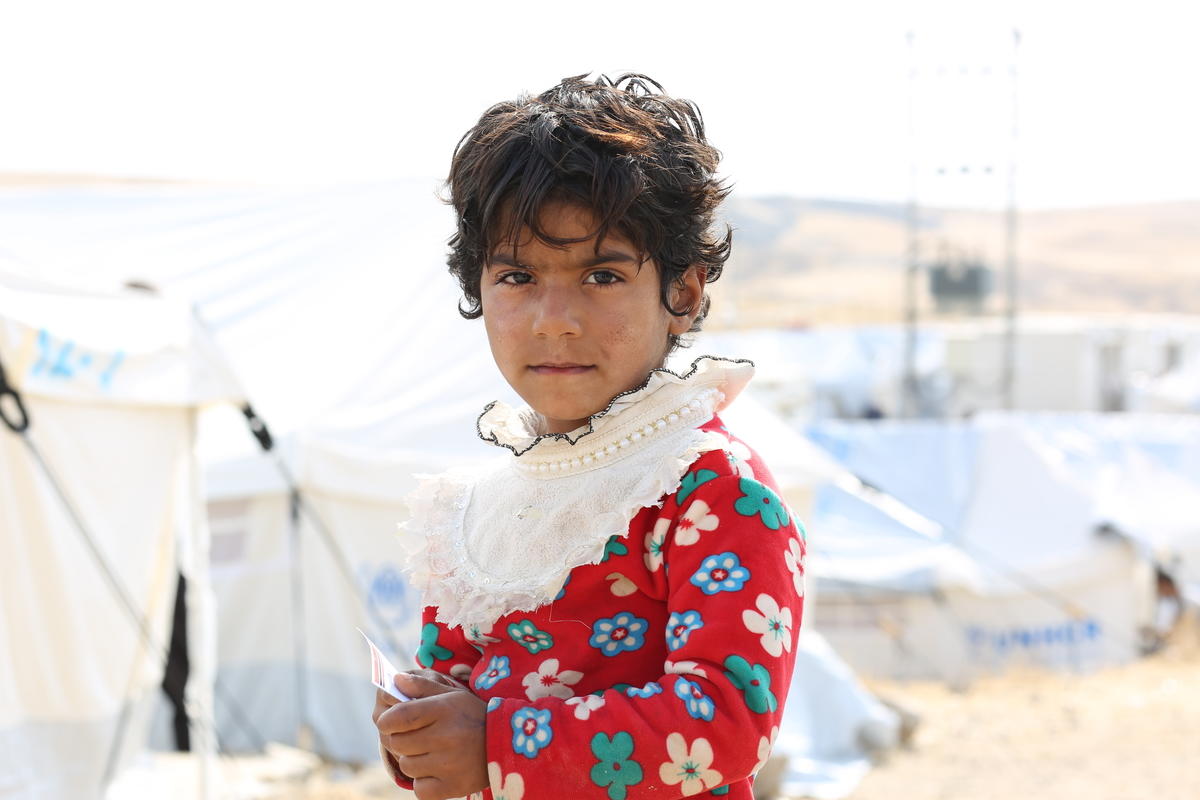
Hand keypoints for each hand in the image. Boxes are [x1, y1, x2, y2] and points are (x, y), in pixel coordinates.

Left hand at [375, 671, 487, 799]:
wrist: (505, 744)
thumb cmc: (471, 716)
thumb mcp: (452, 695)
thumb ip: (422, 686)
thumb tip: (395, 679)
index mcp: (444, 710)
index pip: (399, 716)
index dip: (388, 720)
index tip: (391, 721)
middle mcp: (446, 736)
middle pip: (398, 743)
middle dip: (403, 739)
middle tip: (419, 737)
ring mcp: (450, 764)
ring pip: (407, 766)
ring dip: (414, 761)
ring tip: (433, 753)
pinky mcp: (453, 787)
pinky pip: (419, 788)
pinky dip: (425, 782)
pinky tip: (439, 771)